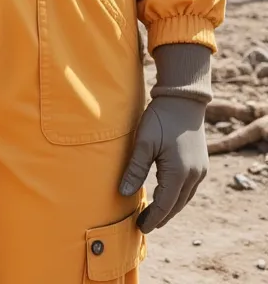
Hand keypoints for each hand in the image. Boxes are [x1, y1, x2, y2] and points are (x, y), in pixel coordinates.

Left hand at [119, 95, 207, 232]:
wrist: (183, 99)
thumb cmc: (161, 117)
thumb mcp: (144, 142)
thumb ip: (135, 169)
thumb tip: (124, 193)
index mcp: (179, 173)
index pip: (165, 206)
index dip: (153, 218)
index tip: (140, 227)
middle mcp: (194, 175)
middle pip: (176, 205)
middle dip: (161, 217)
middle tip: (144, 223)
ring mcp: (200, 170)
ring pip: (184, 198)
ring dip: (170, 207)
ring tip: (154, 212)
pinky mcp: (201, 163)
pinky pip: (189, 188)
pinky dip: (177, 195)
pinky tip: (167, 194)